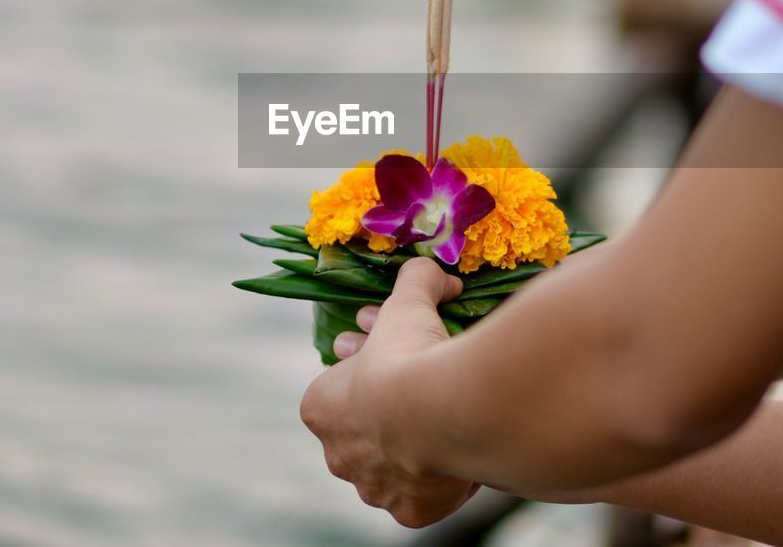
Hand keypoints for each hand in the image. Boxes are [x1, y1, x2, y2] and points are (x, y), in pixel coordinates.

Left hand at [299, 258, 478, 527]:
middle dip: (385, 410)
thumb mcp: (409, 301)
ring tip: (449, 422)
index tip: (393, 353)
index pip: (336, 388)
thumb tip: (433, 271)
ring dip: (413, 447)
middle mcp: (338, 455)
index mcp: (320, 408)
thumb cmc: (411, 353)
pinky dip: (442, 479)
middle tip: (421, 386)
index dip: (365, 366)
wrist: (445, 410)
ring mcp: (374, 488)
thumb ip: (416, 281)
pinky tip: (462, 456)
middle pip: (361, 432)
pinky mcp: (411, 512)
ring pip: (393, 468)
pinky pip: (426, 496)